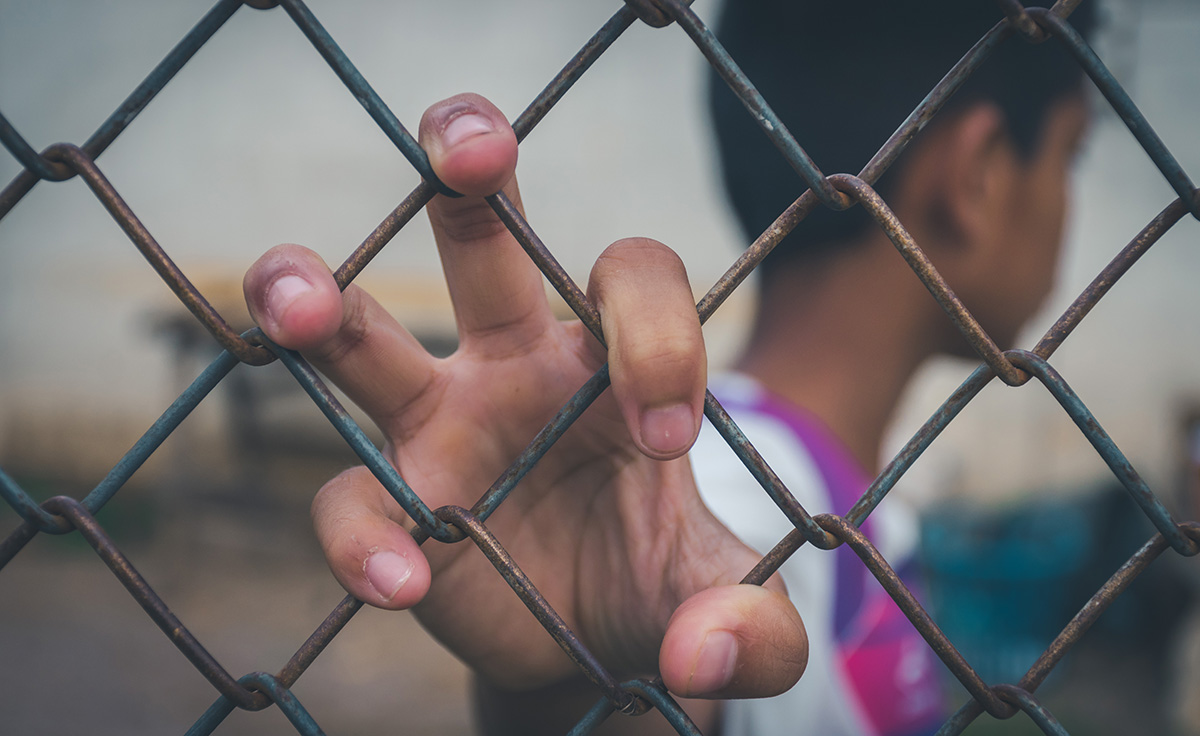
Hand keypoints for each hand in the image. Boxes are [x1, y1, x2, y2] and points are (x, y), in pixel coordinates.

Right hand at [243, 93, 805, 724]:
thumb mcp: (736, 608)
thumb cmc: (667, 586)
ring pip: (360, 332)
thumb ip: (756, 628)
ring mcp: (440, 425)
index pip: (628, 272)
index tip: (667, 436)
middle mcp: (512, 360)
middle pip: (475, 229)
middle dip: (466, 167)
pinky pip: (351, 503)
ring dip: (315, 295)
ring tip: (300, 301)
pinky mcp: (394, 506)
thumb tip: (704, 655)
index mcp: (607, 350)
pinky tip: (402, 582)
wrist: (600, 644)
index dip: (655, 333)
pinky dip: (364, 539)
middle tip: (470, 144)